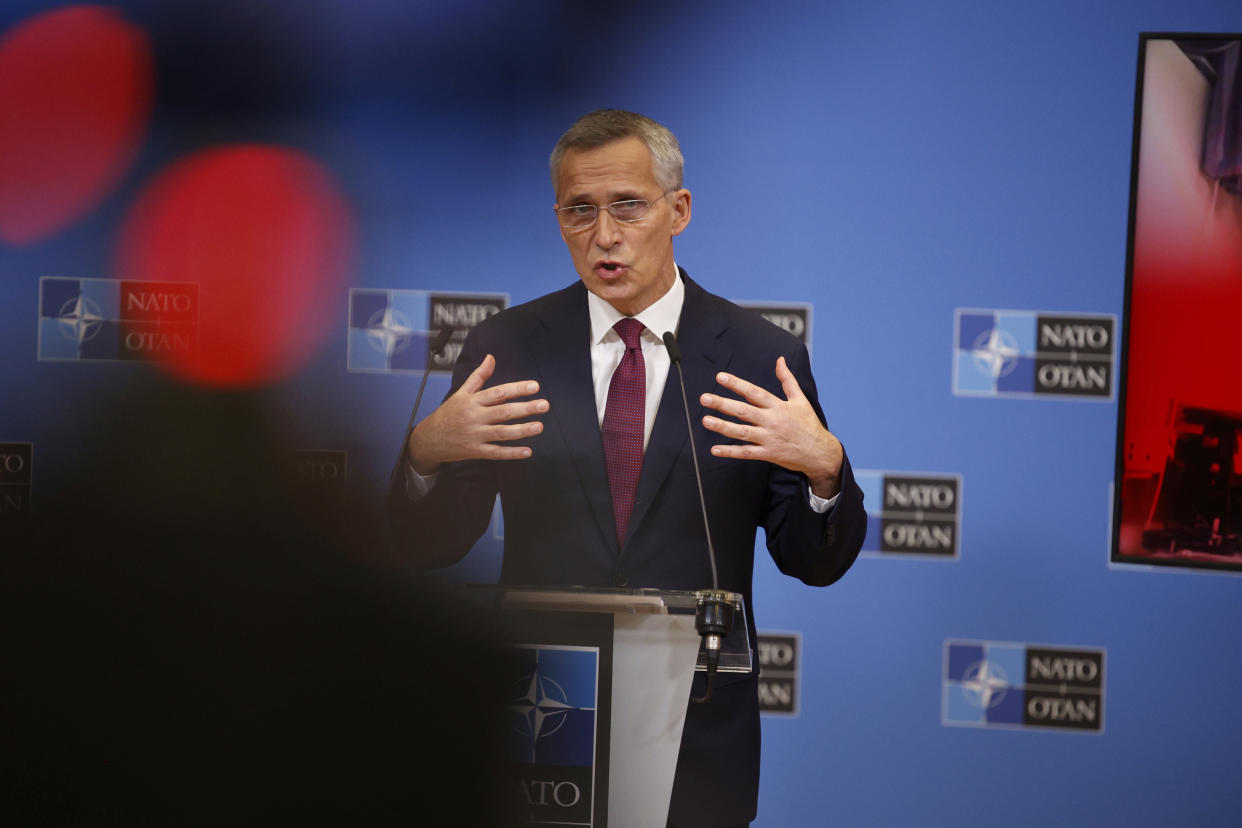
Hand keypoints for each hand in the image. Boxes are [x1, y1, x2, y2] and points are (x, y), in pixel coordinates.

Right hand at [406, 354, 547, 474]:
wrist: (429, 439)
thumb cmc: (449, 414)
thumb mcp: (461, 393)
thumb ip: (479, 376)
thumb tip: (491, 357)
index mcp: (473, 401)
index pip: (498, 392)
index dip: (517, 389)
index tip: (535, 386)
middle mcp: (475, 417)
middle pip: (503, 412)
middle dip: (525, 408)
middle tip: (544, 405)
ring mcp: (475, 435)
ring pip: (501, 432)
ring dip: (522, 430)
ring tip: (540, 427)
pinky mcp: (475, 451)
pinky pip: (496, 452)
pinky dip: (511, 453)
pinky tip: (528, 451)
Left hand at [700, 356, 842, 498]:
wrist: (820, 452)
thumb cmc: (808, 424)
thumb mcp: (800, 399)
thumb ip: (787, 380)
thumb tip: (780, 360)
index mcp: (778, 406)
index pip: (754, 392)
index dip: (737, 384)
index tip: (720, 377)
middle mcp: (772, 421)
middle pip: (744, 411)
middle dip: (723, 404)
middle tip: (704, 398)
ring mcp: (769, 438)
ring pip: (742, 432)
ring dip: (723, 427)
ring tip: (706, 421)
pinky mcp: (768, 453)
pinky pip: (746, 453)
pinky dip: (730, 452)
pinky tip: (714, 449)